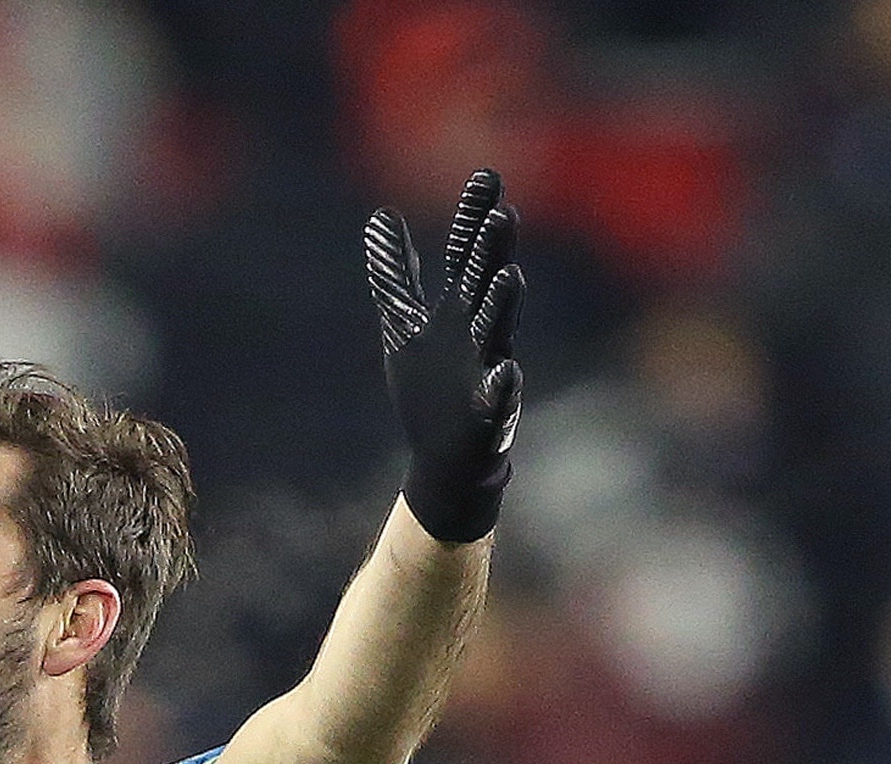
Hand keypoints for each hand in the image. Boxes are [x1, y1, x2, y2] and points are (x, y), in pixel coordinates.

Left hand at [364, 168, 523, 545]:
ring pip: (498, 332)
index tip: (488, 175)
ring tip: (511, 277)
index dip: (474, 217)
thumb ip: (395, 275)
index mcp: (458, 309)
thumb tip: (379, 217)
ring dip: (504, 305)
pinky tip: (506, 371)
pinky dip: (503, 385)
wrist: (445, 460)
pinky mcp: (491, 414)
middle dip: (494, 252)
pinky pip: (500, 398)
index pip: (468, 254)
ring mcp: (488, 369)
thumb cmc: (432, 388)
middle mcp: (478, 331)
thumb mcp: (404, 326)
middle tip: (503, 213)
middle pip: (487, 284)